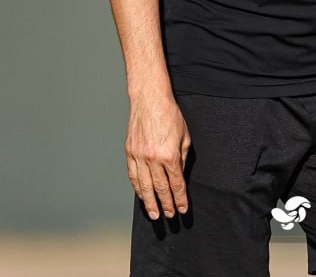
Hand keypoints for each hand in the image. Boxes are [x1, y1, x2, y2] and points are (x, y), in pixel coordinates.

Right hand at [126, 94, 190, 219]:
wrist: (149, 100)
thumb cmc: (170, 115)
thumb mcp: (185, 137)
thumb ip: (183, 158)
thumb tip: (179, 175)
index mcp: (169, 155)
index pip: (176, 183)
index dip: (180, 198)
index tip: (182, 209)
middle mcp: (153, 158)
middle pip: (160, 188)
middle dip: (166, 204)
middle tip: (170, 216)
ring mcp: (139, 156)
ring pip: (144, 186)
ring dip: (149, 202)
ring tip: (154, 214)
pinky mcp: (130, 152)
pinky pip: (133, 175)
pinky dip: (137, 187)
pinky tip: (142, 195)